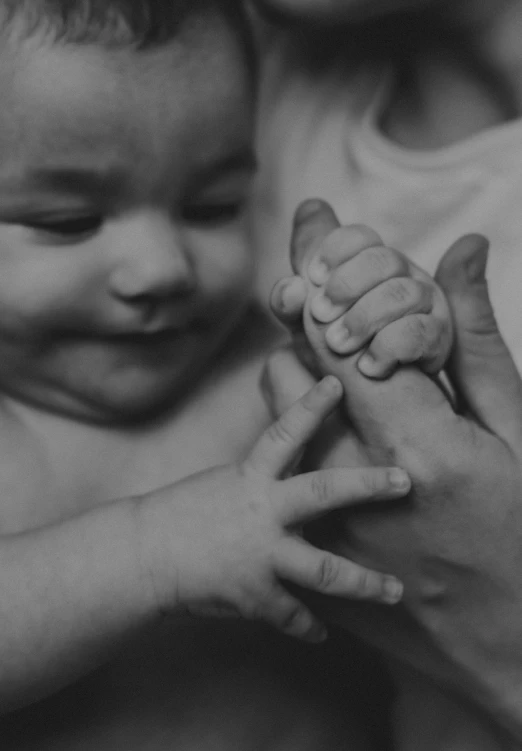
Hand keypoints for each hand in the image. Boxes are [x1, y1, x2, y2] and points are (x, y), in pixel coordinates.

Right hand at [136, 377, 408, 643]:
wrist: (146, 556)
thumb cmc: (184, 513)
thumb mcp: (227, 480)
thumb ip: (266, 474)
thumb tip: (298, 457)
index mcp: (251, 477)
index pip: (284, 433)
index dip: (310, 406)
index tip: (337, 382)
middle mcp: (262, 512)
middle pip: (322, 493)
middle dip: (367, 486)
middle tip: (405, 481)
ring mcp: (261, 556)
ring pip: (324, 570)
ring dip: (364, 583)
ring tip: (396, 590)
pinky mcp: (255, 595)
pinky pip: (292, 615)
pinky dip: (308, 626)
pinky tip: (321, 634)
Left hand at [265, 199, 521, 737]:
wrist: (513, 644)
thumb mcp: (517, 430)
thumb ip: (474, 339)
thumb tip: (461, 250)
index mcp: (417, 442)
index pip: (336, 333)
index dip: (318, 270)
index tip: (312, 224)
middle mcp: (357, 478)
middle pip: (290, 367)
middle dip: (310, 328)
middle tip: (341, 318)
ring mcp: (327, 520)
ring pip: (278, 416)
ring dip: (302, 385)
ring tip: (350, 386)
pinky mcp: (314, 546)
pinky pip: (281, 467)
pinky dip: (302, 436)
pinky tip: (342, 439)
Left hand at [272, 203, 451, 378]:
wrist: (367, 402)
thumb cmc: (334, 351)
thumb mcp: (305, 327)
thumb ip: (291, 300)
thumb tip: (295, 273)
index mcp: (370, 266)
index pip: (359, 238)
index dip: (335, 250)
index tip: (313, 276)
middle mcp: (403, 277)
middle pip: (384, 259)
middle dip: (348, 284)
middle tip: (320, 314)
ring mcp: (427, 306)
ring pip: (405, 292)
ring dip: (365, 318)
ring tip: (337, 345)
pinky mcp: (440, 340)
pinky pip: (421, 331)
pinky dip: (389, 347)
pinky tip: (368, 367)